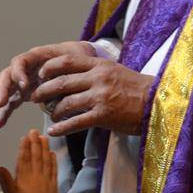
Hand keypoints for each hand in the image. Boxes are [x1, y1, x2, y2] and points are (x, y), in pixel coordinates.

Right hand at [0, 41, 96, 127]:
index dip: (19, 73)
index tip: (23, 85)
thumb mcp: (74, 61)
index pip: (21, 62)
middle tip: (0, 102)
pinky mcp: (23, 92)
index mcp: (36, 57)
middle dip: (2, 89)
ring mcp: (22, 80)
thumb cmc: (76, 58)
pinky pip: (11, 101)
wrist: (78, 59)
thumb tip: (62, 86)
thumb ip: (66, 71)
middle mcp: (25, 67)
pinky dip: (5, 112)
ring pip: (6, 89)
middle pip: (8, 75)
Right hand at [0, 130, 57, 192]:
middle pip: (36, 156)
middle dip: (35, 142)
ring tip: (44, 137)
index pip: (24, 158)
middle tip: (35, 131)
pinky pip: (54, 170)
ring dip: (45, 148)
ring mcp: (46, 179)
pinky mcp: (53, 185)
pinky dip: (53, 161)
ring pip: (46, 160)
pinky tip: (53, 154)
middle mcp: (35, 175)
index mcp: (24, 177)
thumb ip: (5, 180)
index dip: (24, 146)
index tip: (25, 137)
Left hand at [31, 55, 154, 136]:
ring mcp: (101, 97)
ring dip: (53, 111)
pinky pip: (76, 122)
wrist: (157, 103)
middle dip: (44, 91)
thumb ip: (93, 70)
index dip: (49, 68)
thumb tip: (70, 74)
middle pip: (61, 82)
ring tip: (49, 116)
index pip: (67, 61)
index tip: (40, 75)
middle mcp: (98, 78)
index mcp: (99, 65)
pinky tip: (53, 131)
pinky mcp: (104, 116)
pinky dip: (61, 128)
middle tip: (35, 97)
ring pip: (66, 103)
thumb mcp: (114, 70)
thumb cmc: (135, 88)